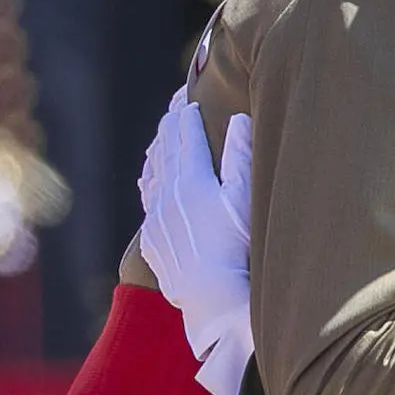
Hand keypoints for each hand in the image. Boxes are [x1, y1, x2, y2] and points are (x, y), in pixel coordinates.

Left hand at [138, 89, 254, 394]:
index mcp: (192, 177)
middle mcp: (168, 193)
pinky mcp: (155, 241)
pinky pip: (147, 200)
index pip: (184, 133)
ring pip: (152, 173)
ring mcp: (157, 218)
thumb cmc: (240, 250)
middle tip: (176, 105)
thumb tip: (238, 118)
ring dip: (157, 150)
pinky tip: (150, 178)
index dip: (186, 110)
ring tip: (161, 136)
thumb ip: (242, 156)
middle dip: (170, 124)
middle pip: (165, 149)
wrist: (214, 302)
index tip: (187, 93)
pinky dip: (149, 180)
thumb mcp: (246, 200)